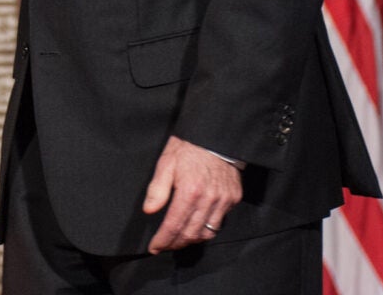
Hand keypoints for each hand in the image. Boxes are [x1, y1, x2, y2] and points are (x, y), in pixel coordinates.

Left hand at [143, 135, 242, 252]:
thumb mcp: (166, 162)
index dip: (163, 240)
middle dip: (176, 243)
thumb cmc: (187, 147)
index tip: (154, 248)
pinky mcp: (233, 199)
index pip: (174, 225)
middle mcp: (208, 199)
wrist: (215, 134)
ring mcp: (223, 200)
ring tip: (179, 239)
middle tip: (164, 245)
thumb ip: (157, 189)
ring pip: (207, 232)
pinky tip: (196, 226)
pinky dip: (207, 229)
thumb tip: (149, 210)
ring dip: (191, 239)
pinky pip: (220, 222)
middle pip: (191, 233)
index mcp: (189, 191)